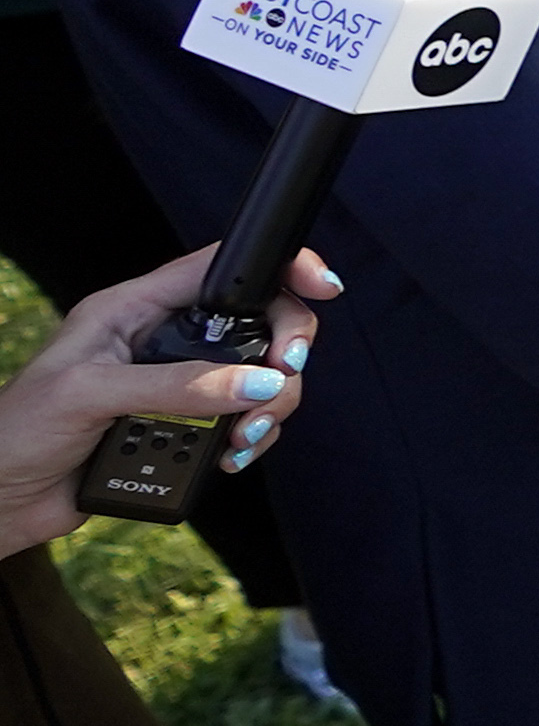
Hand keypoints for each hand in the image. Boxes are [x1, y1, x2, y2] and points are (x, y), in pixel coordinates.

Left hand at [0, 246, 337, 554]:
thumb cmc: (17, 433)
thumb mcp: (91, 395)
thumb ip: (176, 384)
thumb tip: (257, 382)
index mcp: (135, 309)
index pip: (221, 268)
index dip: (278, 268)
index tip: (321, 287)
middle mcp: (164, 341)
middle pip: (258, 326)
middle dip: (283, 355)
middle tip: (281, 382)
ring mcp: (178, 385)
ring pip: (260, 379)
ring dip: (270, 408)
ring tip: (244, 440)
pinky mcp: (183, 428)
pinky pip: (244, 423)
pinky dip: (252, 440)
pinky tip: (232, 458)